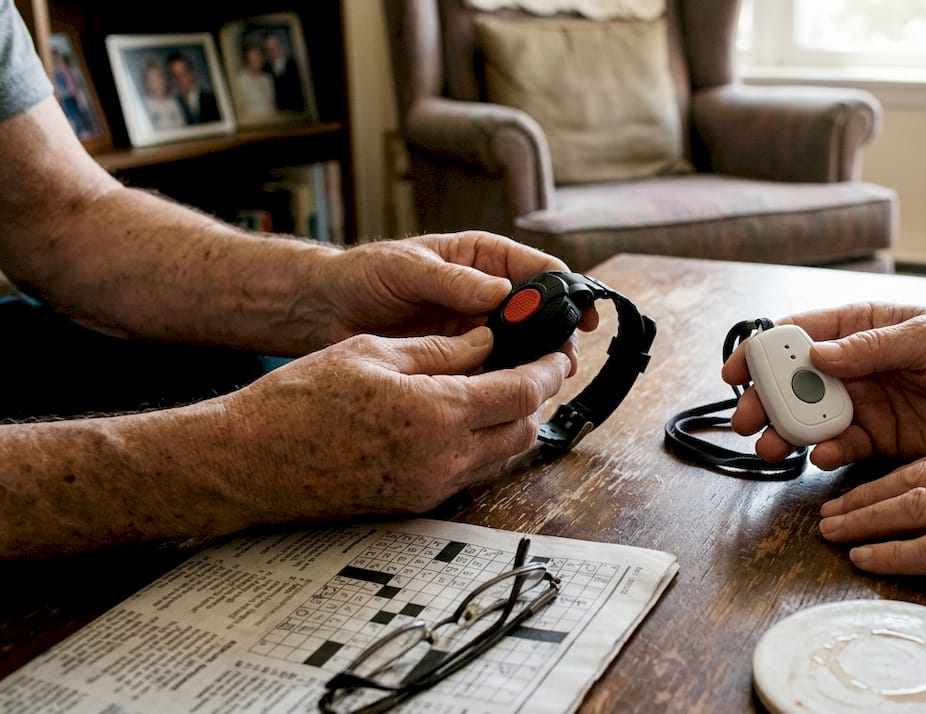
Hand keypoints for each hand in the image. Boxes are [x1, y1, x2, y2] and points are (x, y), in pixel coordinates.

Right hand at [220, 326, 569, 520]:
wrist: (247, 463)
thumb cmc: (297, 402)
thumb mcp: (370, 354)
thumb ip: (439, 350)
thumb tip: (487, 342)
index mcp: (436, 414)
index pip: (523, 393)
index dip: (548, 370)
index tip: (558, 353)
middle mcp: (443, 460)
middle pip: (523, 430)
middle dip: (535, 397)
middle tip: (531, 366)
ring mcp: (430, 488)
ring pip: (500, 456)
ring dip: (510, 423)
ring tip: (496, 388)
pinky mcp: (414, 504)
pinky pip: (469, 473)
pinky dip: (480, 445)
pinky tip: (459, 418)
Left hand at [320, 231, 597, 370]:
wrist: (324, 310)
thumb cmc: (363, 275)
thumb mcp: (407, 269)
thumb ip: (453, 281)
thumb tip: (500, 292)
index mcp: (483, 259)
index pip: (540, 271)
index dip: (567, 291)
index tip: (581, 315)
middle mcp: (487, 293)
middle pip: (540, 314)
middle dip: (556, 335)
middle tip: (562, 360)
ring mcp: (475, 328)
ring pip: (522, 347)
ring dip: (534, 363)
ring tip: (543, 381)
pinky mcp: (460, 359)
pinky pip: (493, 371)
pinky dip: (504, 382)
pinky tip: (510, 395)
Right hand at [722, 304, 925, 467]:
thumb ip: (870, 347)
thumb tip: (816, 353)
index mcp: (862, 328)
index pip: (799, 334)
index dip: (763, 350)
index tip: (737, 370)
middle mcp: (855, 365)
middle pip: (794, 381)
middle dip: (765, 400)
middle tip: (747, 421)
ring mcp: (866, 403)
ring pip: (810, 418)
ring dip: (786, 432)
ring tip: (771, 449)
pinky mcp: (881, 438)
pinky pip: (842, 447)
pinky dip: (826, 453)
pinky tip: (822, 456)